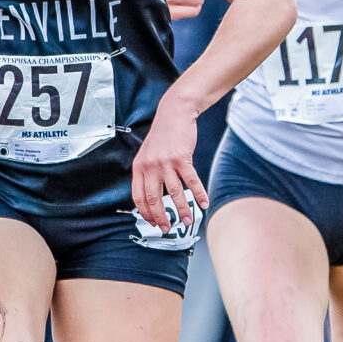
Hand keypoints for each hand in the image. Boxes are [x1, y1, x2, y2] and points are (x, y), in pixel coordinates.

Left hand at [129, 103, 207, 235]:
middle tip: (168, 228)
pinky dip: (199, 194)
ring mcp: (166, 163)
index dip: (146, 213)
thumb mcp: (147, 154)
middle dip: (162, 217)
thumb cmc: (163, 135)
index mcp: (139, 167)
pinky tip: (204, 203)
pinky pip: (191, 181)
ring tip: (188, 220)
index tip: (153, 222)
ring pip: (174, 193)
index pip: (139, 197)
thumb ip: (148, 173)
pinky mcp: (182, 158)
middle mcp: (150, 166)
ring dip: (182, 210)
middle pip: (154, 199)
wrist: (174, 113)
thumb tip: (152, 197)